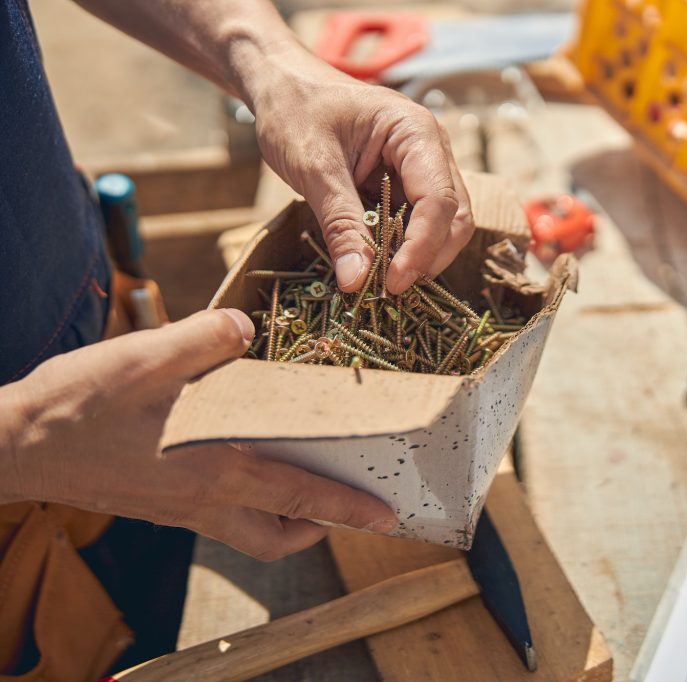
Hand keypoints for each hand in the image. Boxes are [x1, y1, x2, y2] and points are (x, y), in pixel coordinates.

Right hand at [0, 310, 396, 560]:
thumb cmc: (77, 406)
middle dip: (322, 526)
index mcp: (216, 468)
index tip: (387, 516)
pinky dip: (247, 501)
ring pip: (249, 534)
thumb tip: (248, 328)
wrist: (12, 445)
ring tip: (304, 484)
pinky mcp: (159, 505)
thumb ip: (208, 338)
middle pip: (278, 536)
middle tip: (349, 504)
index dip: (349, 506)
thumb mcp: (147, 357)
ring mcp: (179, 511)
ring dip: (284, 518)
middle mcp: (204, 502)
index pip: (301, 496)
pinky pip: (219, 518)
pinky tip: (245, 459)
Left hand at [245, 46, 474, 294]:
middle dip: (427, 257)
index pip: (439, 201)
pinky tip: (374, 264)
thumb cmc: (296, 110)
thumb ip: (340, 223)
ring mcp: (421, 170)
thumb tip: (357, 282)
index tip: (393, 283)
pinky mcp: (404, 187)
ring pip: (440, 226)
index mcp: (416, 132)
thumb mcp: (313, 167)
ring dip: (415, 256)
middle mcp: (431, 151)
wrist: (281, 86)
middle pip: (453, 218)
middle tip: (389, 289)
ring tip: (379, 280)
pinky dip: (399, 249)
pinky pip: (414, 225)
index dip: (422, 248)